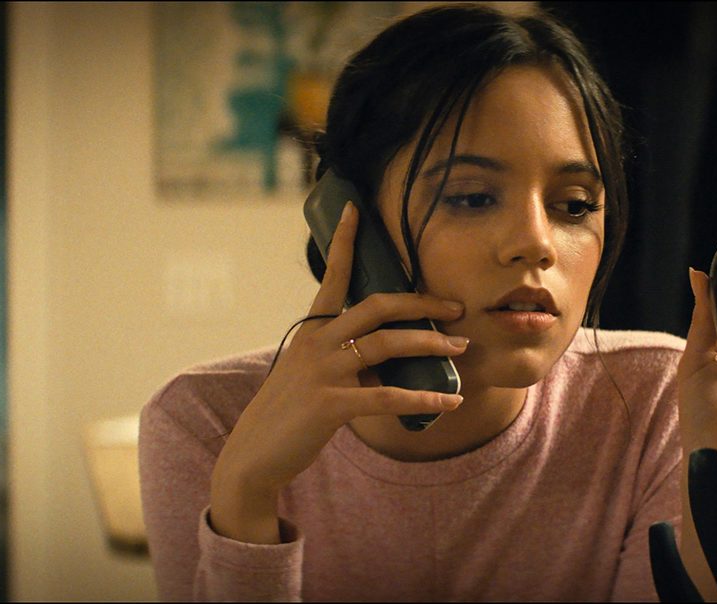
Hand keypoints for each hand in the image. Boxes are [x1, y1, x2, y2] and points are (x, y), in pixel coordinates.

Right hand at [210, 201, 468, 542]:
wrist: (255, 456)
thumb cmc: (290, 414)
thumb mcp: (313, 374)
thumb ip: (346, 357)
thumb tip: (391, 356)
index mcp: (311, 330)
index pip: (332, 277)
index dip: (345, 242)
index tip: (357, 209)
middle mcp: (316, 343)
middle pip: (377, 307)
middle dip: (421, 303)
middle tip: (457, 306)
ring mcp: (322, 372)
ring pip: (387, 345)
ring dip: (431, 344)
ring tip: (461, 348)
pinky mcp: (330, 405)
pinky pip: (389, 397)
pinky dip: (424, 399)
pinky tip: (450, 402)